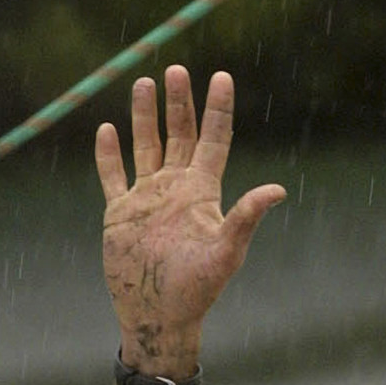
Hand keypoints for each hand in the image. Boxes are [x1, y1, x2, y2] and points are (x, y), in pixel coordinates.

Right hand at [95, 66, 285, 383]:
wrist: (158, 315)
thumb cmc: (197, 290)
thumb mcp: (225, 253)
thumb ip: (246, 218)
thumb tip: (278, 189)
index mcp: (202, 192)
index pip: (212, 140)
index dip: (217, 109)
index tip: (221, 76)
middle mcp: (175, 189)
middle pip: (178, 134)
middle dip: (178, 102)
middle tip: (176, 69)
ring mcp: (147, 199)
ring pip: (146, 146)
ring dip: (144, 116)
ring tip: (144, 82)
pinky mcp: (120, 213)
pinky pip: (112, 175)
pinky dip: (108, 154)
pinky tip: (107, 130)